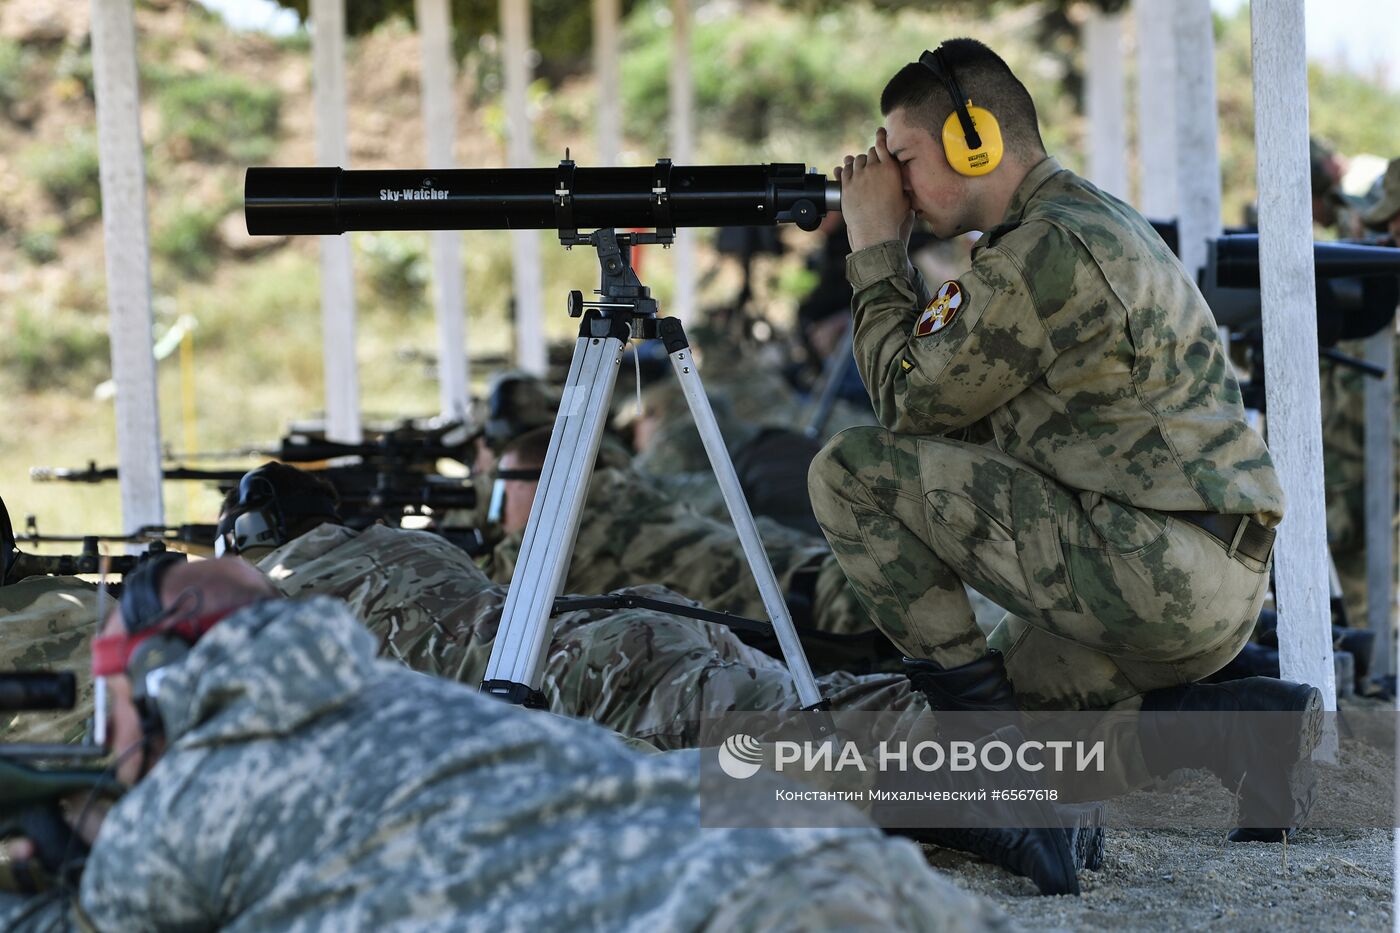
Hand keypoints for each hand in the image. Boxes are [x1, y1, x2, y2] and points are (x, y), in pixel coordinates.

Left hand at [834, 127, 912, 251]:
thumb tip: (908, 186)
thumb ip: (904, 187)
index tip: (880, 132)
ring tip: (860, 164)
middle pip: (869, 153)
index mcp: (890, 169)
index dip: (881, 137)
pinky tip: (848, 168)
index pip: (883, 146)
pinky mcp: (846, 186)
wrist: (875, 230)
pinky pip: (845, 171)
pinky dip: (847, 168)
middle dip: (871, 155)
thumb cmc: (893, 218)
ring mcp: (858, 177)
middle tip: (872, 159)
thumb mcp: (905, 199)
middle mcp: (873, 169)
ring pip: (856, 161)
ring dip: (859, 161)